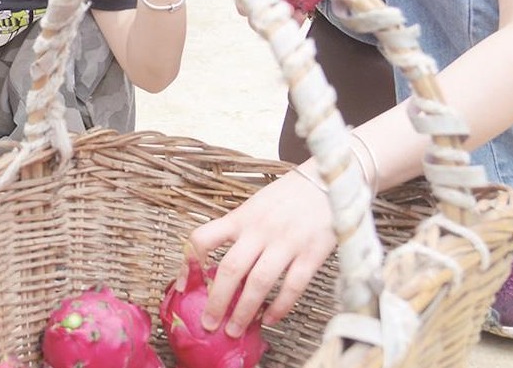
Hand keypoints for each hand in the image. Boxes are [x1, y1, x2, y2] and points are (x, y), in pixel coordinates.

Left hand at [187, 171, 335, 334]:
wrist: (329, 181)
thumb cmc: (288, 196)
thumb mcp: (256, 205)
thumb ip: (239, 230)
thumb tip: (218, 265)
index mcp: (241, 217)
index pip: (205, 237)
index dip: (189, 262)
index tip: (183, 286)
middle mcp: (260, 230)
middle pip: (231, 268)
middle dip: (217, 301)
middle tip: (209, 325)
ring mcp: (286, 242)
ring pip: (259, 282)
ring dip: (245, 311)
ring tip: (235, 330)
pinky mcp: (311, 254)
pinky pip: (292, 286)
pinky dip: (280, 307)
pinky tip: (269, 319)